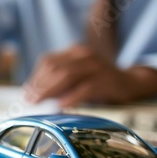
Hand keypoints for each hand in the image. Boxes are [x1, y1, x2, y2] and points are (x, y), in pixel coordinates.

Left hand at [24, 44, 156, 106]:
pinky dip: (71, 97)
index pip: (48, 61)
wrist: (130, 82)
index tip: (26, 93)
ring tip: (40, 103)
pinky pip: (85, 88)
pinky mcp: (106, 79)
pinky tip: (61, 106)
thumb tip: (35, 95)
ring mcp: (96, 65)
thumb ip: (59, 83)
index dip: (35, 77)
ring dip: (50, 91)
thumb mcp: (78, 78)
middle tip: (29, 101)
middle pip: (55, 68)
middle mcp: (84, 55)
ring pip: (67, 76)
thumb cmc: (99, 82)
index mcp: (75, 52)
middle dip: (39, 86)